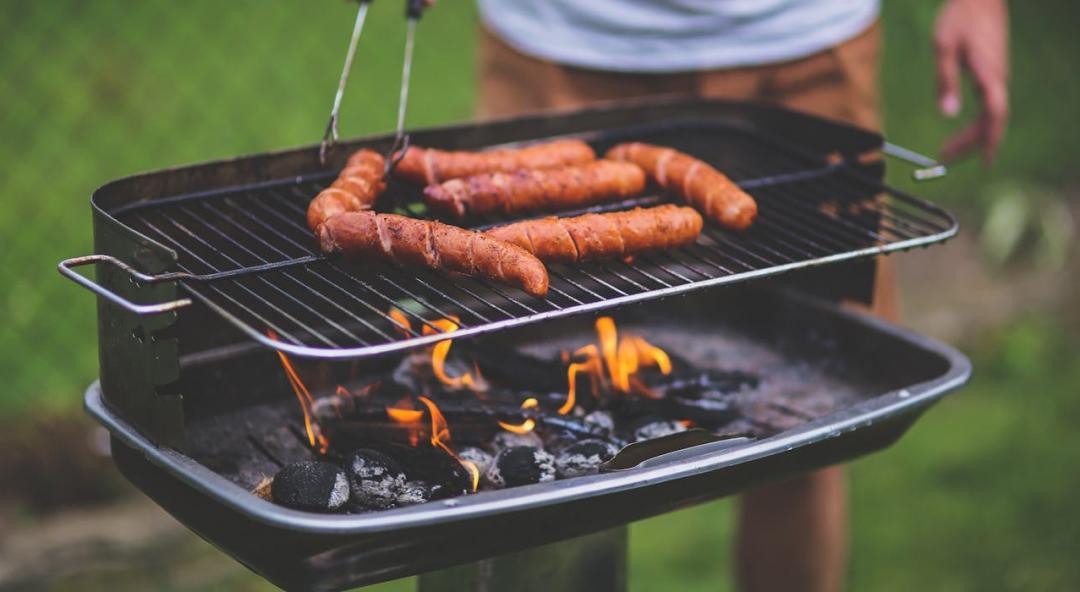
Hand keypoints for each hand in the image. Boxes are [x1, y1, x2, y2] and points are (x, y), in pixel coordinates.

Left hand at [934, 0, 1009, 163]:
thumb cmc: (960, 18)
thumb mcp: (944, 48)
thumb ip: (945, 80)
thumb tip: (947, 114)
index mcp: (989, 74)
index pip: (994, 115)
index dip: (991, 140)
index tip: (984, 162)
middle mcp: (998, 78)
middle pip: (991, 120)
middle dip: (971, 143)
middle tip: (944, 158)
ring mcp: (997, 76)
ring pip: (990, 114)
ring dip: (972, 135)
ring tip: (948, 150)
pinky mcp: (992, 73)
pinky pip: (989, 105)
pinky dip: (977, 123)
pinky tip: (965, 132)